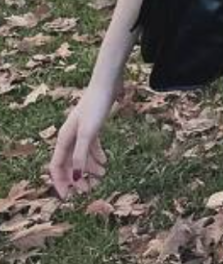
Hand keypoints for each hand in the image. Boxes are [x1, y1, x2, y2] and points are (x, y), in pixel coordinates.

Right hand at [48, 76, 121, 200]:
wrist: (107, 84)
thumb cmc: (96, 107)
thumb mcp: (88, 133)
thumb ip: (80, 155)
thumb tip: (75, 178)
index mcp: (64, 139)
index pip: (56, 167)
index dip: (61, 183)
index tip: (69, 198)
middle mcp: (69, 136)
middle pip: (68, 164)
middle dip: (77, 179)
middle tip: (89, 191)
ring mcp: (81, 131)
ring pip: (81, 156)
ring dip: (89, 168)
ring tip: (102, 176)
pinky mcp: (92, 126)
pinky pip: (91, 147)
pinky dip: (97, 156)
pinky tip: (105, 163)